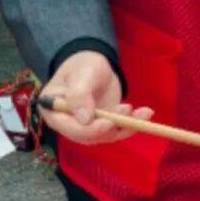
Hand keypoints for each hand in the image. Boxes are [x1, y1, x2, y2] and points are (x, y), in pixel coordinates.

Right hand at [38, 50, 153, 146]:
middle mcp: (67, 123)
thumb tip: (85, 119)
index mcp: (53, 109)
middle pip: (87, 135)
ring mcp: (86, 127)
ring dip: (125, 126)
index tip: (107, 123)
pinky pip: (117, 130)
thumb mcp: (81, 73)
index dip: (87, 129)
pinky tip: (146, 114)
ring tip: (142, 112)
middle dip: (110, 128)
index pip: (68, 126)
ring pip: (105, 135)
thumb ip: (79, 94)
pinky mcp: (102, 126)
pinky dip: (132, 124)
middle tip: (127, 113)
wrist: (94, 64)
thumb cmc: (82, 65)